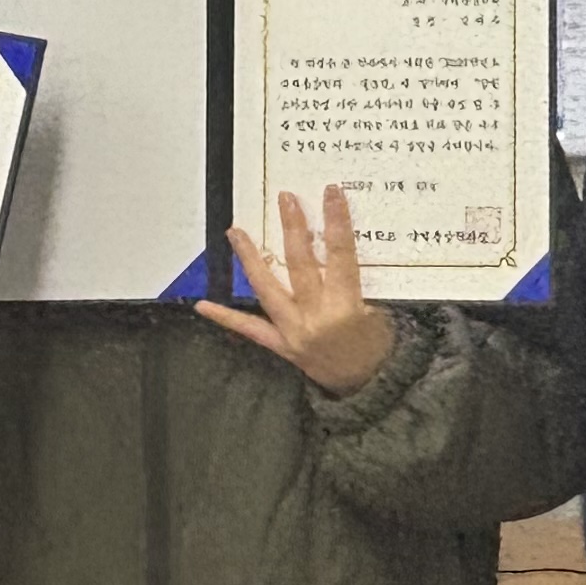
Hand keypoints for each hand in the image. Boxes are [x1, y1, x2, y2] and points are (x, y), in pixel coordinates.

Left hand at [198, 185, 397, 395]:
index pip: (341, 255)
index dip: (336, 222)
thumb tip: (341, 251)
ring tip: (235, 231)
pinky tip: (203, 305)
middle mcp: (315, 317)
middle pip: (300, 265)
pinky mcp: (281, 346)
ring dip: (250, 258)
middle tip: (285, 199)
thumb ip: (359, 285)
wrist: (367, 391)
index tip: (331, 193)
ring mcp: (293, 332)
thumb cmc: (379, 350)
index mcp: (346, 307)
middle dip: (293, 229)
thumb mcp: (382, 314)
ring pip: (268, 289)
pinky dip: (226, 318)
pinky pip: (250, 330)